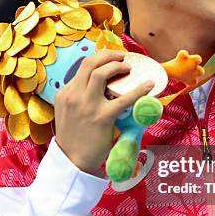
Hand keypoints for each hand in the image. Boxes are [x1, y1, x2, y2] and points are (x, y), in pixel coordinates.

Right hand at [54, 49, 153, 174]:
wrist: (72, 161)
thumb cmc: (73, 138)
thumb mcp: (67, 112)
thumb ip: (78, 97)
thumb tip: (98, 87)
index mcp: (66, 93)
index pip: (83, 66)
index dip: (100, 58)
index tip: (112, 57)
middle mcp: (74, 95)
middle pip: (90, 63)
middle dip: (109, 54)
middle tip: (122, 56)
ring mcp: (88, 105)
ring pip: (101, 73)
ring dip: (118, 65)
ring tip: (129, 67)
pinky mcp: (102, 117)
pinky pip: (123, 99)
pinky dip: (139, 90)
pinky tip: (149, 85)